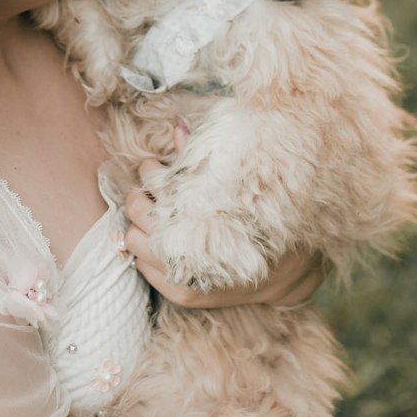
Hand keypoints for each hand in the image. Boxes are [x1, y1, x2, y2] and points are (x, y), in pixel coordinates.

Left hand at [123, 140, 327, 308]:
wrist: (284, 271)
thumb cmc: (256, 218)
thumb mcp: (231, 183)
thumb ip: (200, 155)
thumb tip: (176, 124)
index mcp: (204, 211)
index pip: (155, 184)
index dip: (150, 171)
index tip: (156, 167)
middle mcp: (191, 246)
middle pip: (137, 212)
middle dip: (139, 196)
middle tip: (148, 189)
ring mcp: (183, 274)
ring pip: (132, 241)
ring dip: (138, 225)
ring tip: (154, 215)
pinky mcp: (181, 293)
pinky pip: (141, 268)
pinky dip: (145, 251)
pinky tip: (161, 240)